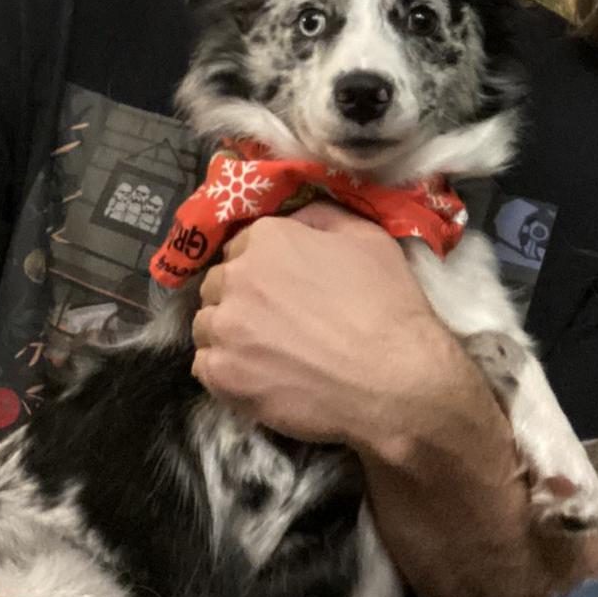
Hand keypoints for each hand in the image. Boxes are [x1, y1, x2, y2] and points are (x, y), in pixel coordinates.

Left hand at [191, 201, 469, 450]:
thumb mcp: (368, 238)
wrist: (394, 379)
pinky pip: (204, 365)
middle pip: (219, 283)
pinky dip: (225, 368)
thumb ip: (321, 217)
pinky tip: (258, 372)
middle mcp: (237, 277)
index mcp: (268, 238)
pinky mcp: (222, 376)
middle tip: (275, 318)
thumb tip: (295, 220)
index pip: (241, 245)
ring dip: (229, 331)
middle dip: (240, 296)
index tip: (282, 284)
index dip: (262, 265)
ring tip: (265, 348)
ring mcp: (225, 329)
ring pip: (207, 323)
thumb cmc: (387, 305)